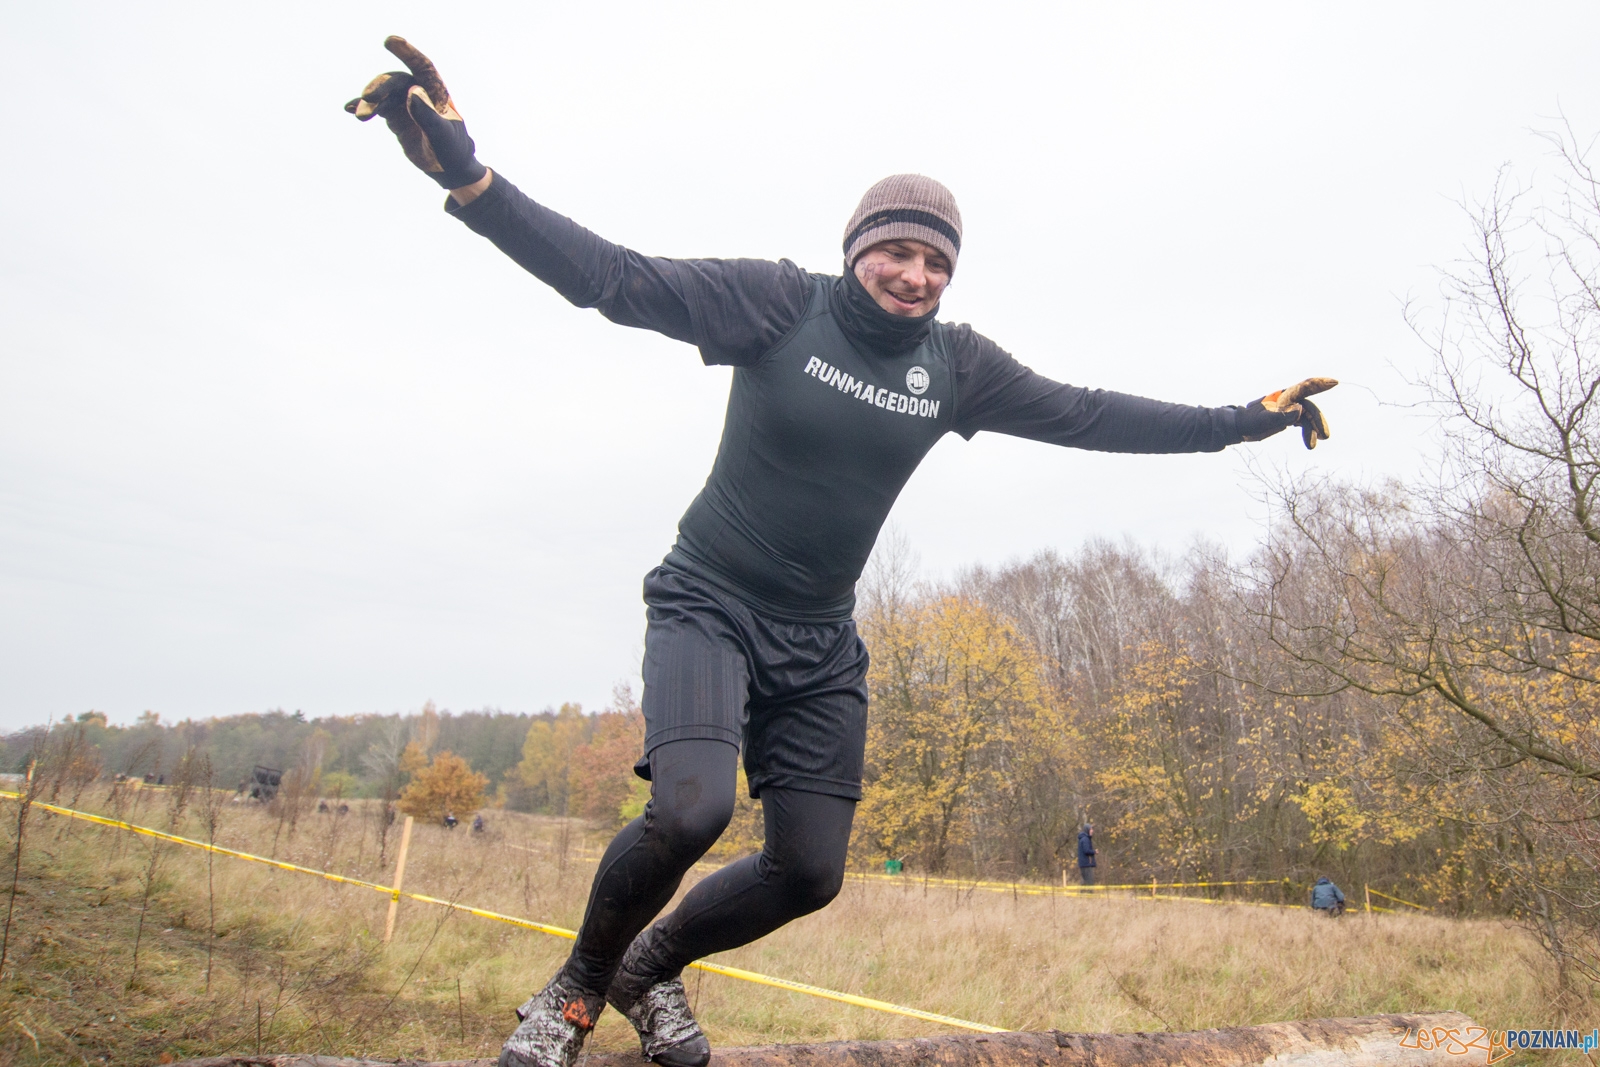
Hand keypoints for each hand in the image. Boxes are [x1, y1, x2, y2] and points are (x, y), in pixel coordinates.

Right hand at [345, 36, 487, 190]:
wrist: (449, 168)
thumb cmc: (451, 149)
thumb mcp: (441, 135)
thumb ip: (427, 115)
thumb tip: (411, 91)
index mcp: (436, 92)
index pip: (421, 66)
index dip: (407, 52)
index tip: (390, 41)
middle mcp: (420, 93)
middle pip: (396, 81)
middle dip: (380, 87)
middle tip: (368, 98)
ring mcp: (406, 104)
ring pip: (384, 95)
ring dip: (370, 102)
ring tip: (360, 115)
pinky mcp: (396, 117)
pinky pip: (378, 109)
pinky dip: (365, 108)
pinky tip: (350, 109)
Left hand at [1238, 377, 1336, 448]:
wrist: (1240, 427)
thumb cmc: (1249, 421)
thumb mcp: (1262, 420)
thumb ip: (1281, 415)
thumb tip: (1300, 410)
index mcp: (1283, 396)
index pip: (1304, 387)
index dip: (1319, 384)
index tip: (1334, 382)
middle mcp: (1289, 400)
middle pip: (1309, 408)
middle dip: (1318, 421)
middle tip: (1324, 436)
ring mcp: (1290, 409)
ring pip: (1308, 418)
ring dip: (1313, 430)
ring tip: (1312, 445)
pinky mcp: (1289, 418)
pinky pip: (1304, 423)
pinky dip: (1309, 432)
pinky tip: (1311, 442)